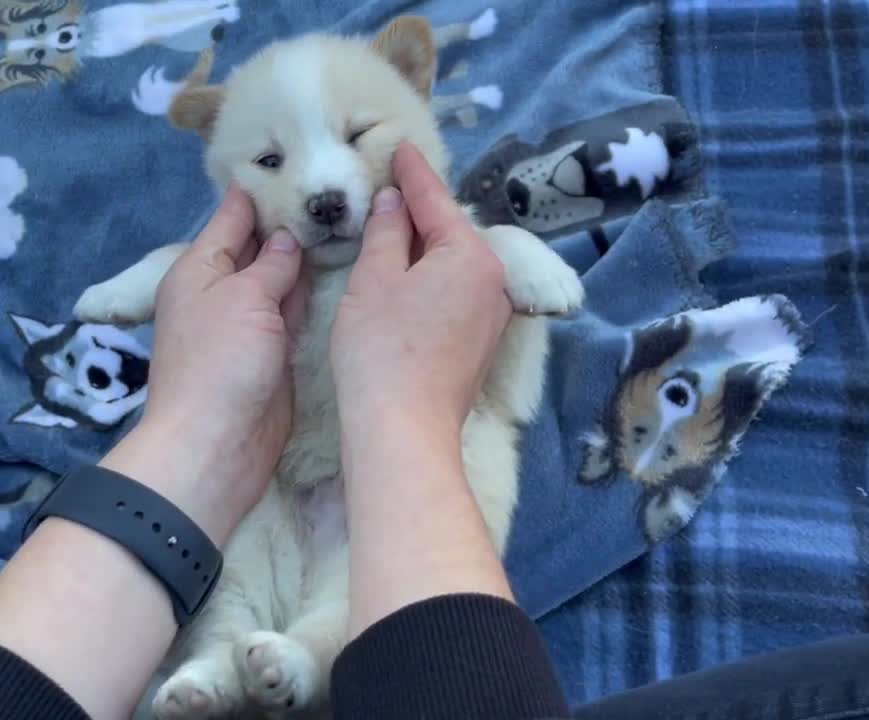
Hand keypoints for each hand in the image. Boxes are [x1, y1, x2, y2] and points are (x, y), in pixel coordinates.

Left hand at [102, 186, 307, 545]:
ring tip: (347, 217)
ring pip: (279, 277)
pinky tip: (342, 267)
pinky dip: (310, 291)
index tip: (302, 160)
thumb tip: (288, 237)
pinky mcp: (273, 351)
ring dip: (305, 255)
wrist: (216, 445)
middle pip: (258, 244)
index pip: (233, 215)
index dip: (263, 189)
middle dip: (291, 220)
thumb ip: (271, 264)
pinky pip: (293, 310)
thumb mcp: (244, 299)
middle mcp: (222, 290)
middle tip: (339, 187)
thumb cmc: (220, 363)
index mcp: (200, 268)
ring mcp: (248, 322)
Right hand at [331, 142, 511, 440]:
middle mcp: (493, 280)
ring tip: (392, 227)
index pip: (436, 200)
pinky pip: (456, 292)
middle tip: (391, 183)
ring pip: (454, 264)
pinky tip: (406, 276)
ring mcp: (491, 315)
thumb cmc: (382, 352)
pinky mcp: (479, 343)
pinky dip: (431, 277)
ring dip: (424, 246)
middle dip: (420, 210)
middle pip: (451, 232)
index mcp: (471, 255)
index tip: (401, 147)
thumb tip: (395, 202)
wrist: (404, 430)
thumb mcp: (375, 280)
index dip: (413, 172)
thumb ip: (387, 232)